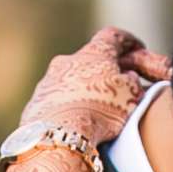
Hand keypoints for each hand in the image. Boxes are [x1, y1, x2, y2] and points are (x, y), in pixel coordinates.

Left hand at [20, 26, 171, 146]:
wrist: (60, 134)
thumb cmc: (101, 112)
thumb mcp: (130, 95)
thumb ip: (131, 82)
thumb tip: (127, 78)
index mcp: (93, 53)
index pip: (112, 37)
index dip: (127, 41)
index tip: (137, 47)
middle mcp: (67, 61)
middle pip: (89, 59)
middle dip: (102, 70)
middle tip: (114, 84)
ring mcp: (48, 81)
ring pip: (69, 80)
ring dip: (82, 90)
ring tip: (93, 109)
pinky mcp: (35, 103)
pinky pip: (56, 101)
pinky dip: (67, 107)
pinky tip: (73, 122)